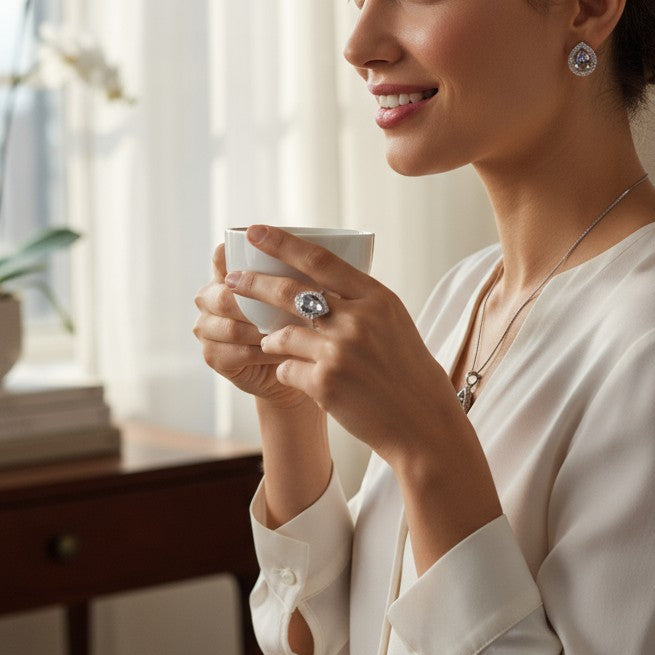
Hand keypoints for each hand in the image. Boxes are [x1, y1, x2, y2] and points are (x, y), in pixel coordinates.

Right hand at [193, 243, 311, 410]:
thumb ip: (297, 270)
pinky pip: (237, 353)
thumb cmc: (300, 319)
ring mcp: (207, 327)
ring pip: (231, 327)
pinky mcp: (213, 356)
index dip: (237, 256)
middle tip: (294, 308)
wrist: (294, 364)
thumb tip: (317, 249)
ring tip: (295, 335)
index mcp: (225, 272)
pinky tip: (285, 353)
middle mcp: (209, 297)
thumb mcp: (302, 290)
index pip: (221, 256)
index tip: (263, 250)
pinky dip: (264, 353)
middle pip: (224, 295)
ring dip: (265, 331)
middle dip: (258, 303)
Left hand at [224, 225, 464, 466]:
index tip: (255, 232)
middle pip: (290, 291)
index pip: (320, 260)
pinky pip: (285, 368)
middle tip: (232, 280)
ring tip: (269, 341)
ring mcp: (340, 352)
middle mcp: (357, 320)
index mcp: (376, 298)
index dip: (283, 243)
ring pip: (282, 334)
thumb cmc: (407, 370)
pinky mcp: (325, 383)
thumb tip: (312, 282)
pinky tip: (300, 376)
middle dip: (254, 284)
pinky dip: (286, 371)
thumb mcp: (392, 322)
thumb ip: (358, 301)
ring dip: (270, 338)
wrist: (422, 422)